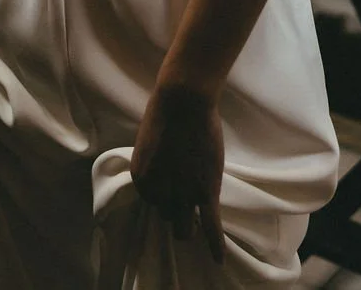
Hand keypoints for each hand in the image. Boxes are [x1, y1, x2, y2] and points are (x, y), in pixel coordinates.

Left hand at [131, 84, 224, 263]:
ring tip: (195, 223)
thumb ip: (157, 168)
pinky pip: (210, 228)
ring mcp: (182, 194)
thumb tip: (166, 177)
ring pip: (184, 228)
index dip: (165, 191)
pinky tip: (218, 259)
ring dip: (189, 226)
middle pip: (166, 216)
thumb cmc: (167, 114)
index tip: (174, 178)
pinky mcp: (205, 193)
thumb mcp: (151, 145)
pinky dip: (214, 246)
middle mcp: (158, 192)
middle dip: (174, 210)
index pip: (152, 202)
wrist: (184, 100)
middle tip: (184, 199)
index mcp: (141, 180)